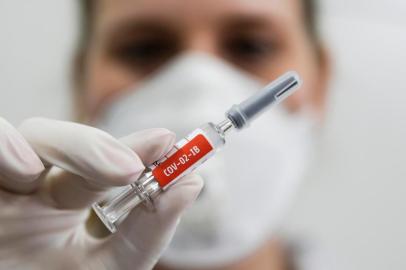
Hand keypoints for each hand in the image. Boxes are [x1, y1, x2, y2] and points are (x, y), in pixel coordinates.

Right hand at [0, 117, 202, 269]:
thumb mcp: (107, 268)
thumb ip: (147, 232)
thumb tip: (192, 184)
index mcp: (64, 202)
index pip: (103, 163)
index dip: (136, 148)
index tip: (168, 141)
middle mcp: (33, 187)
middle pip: (69, 143)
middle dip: (104, 147)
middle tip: (135, 166)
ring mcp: (3, 184)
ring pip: (35, 136)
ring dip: (73, 145)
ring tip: (114, 170)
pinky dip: (4, 147)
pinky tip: (25, 169)